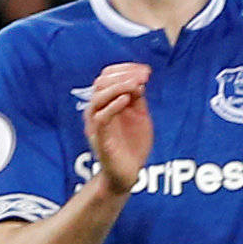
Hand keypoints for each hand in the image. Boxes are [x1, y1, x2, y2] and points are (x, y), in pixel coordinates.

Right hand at [82, 62, 151, 191]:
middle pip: (101, 83)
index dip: (125, 69)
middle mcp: (97, 111)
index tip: (146, 70)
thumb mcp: (139, 116)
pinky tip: (128, 99)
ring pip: (98, 98)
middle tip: (144, 76)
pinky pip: (101, 118)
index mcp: (106, 103)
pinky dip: (113, 106)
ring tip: (136, 85)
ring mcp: (97, 124)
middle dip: (124, 75)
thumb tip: (139, 79)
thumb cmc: (132, 145)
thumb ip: (137, 99)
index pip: (107, 77)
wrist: (128, 173)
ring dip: (118, 87)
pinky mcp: (100, 139)